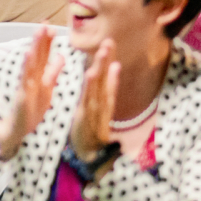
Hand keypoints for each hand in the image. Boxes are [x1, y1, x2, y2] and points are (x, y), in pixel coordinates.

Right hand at [0, 28, 63, 159]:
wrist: (13, 134)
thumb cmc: (30, 111)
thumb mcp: (46, 90)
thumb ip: (53, 73)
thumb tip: (62, 57)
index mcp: (38, 78)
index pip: (42, 56)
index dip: (46, 42)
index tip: (51, 25)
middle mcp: (31, 81)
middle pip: (36, 58)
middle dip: (40, 41)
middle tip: (44, 23)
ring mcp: (25, 90)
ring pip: (30, 67)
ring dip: (33, 51)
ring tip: (37, 36)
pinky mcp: (22, 100)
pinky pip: (25, 84)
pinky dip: (26, 72)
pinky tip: (28, 58)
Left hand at [68, 39, 121, 162]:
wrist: (90, 159)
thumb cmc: (92, 137)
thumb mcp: (101, 115)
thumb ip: (108, 93)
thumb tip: (114, 73)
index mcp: (102, 104)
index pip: (106, 81)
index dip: (108, 64)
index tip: (110, 47)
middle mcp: (101, 106)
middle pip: (105, 80)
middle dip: (106, 60)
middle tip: (109, 41)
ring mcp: (94, 111)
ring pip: (98, 86)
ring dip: (101, 67)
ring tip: (104, 51)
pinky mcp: (85, 118)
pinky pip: (89, 99)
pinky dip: (92, 86)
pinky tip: (92, 73)